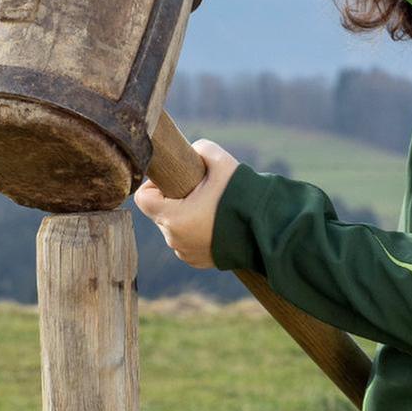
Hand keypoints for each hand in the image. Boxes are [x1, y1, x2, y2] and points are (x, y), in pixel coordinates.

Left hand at [132, 139, 239, 269]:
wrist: (267, 231)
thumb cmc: (241, 197)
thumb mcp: (221, 162)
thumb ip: (201, 149)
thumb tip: (193, 151)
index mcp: (173, 218)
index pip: (144, 198)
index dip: (155, 185)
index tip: (176, 180)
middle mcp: (174, 239)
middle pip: (161, 212)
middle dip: (175, 199)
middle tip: (200, 191)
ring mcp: (185, 253)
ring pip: (175, 228)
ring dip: (186, 216)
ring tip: (211, 207)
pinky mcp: (198, 261)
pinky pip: (187, 242)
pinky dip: (196, 232)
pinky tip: (216, 223)